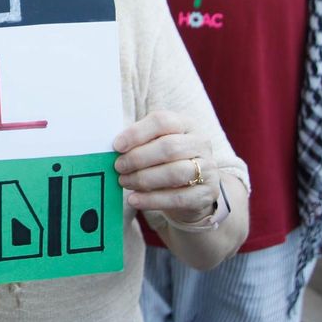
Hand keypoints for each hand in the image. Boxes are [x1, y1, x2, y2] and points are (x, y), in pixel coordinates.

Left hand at [113, 110, 219, 224]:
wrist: (193, 192)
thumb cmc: (167, 162)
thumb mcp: (156, 146)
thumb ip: (139, 142)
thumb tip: (114, 147)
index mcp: (186, 124)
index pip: (162, 121)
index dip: (137, 133)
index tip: (117, 146)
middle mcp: (201, 143)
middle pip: (169, 147)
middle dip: (138, 158)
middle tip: (118, 167)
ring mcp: (208, 169)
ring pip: (175, 173)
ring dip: (144, 178)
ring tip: (124, 182)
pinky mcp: (206, 194)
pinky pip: (178, 198)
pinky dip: (152, 200)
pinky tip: (134, 199)